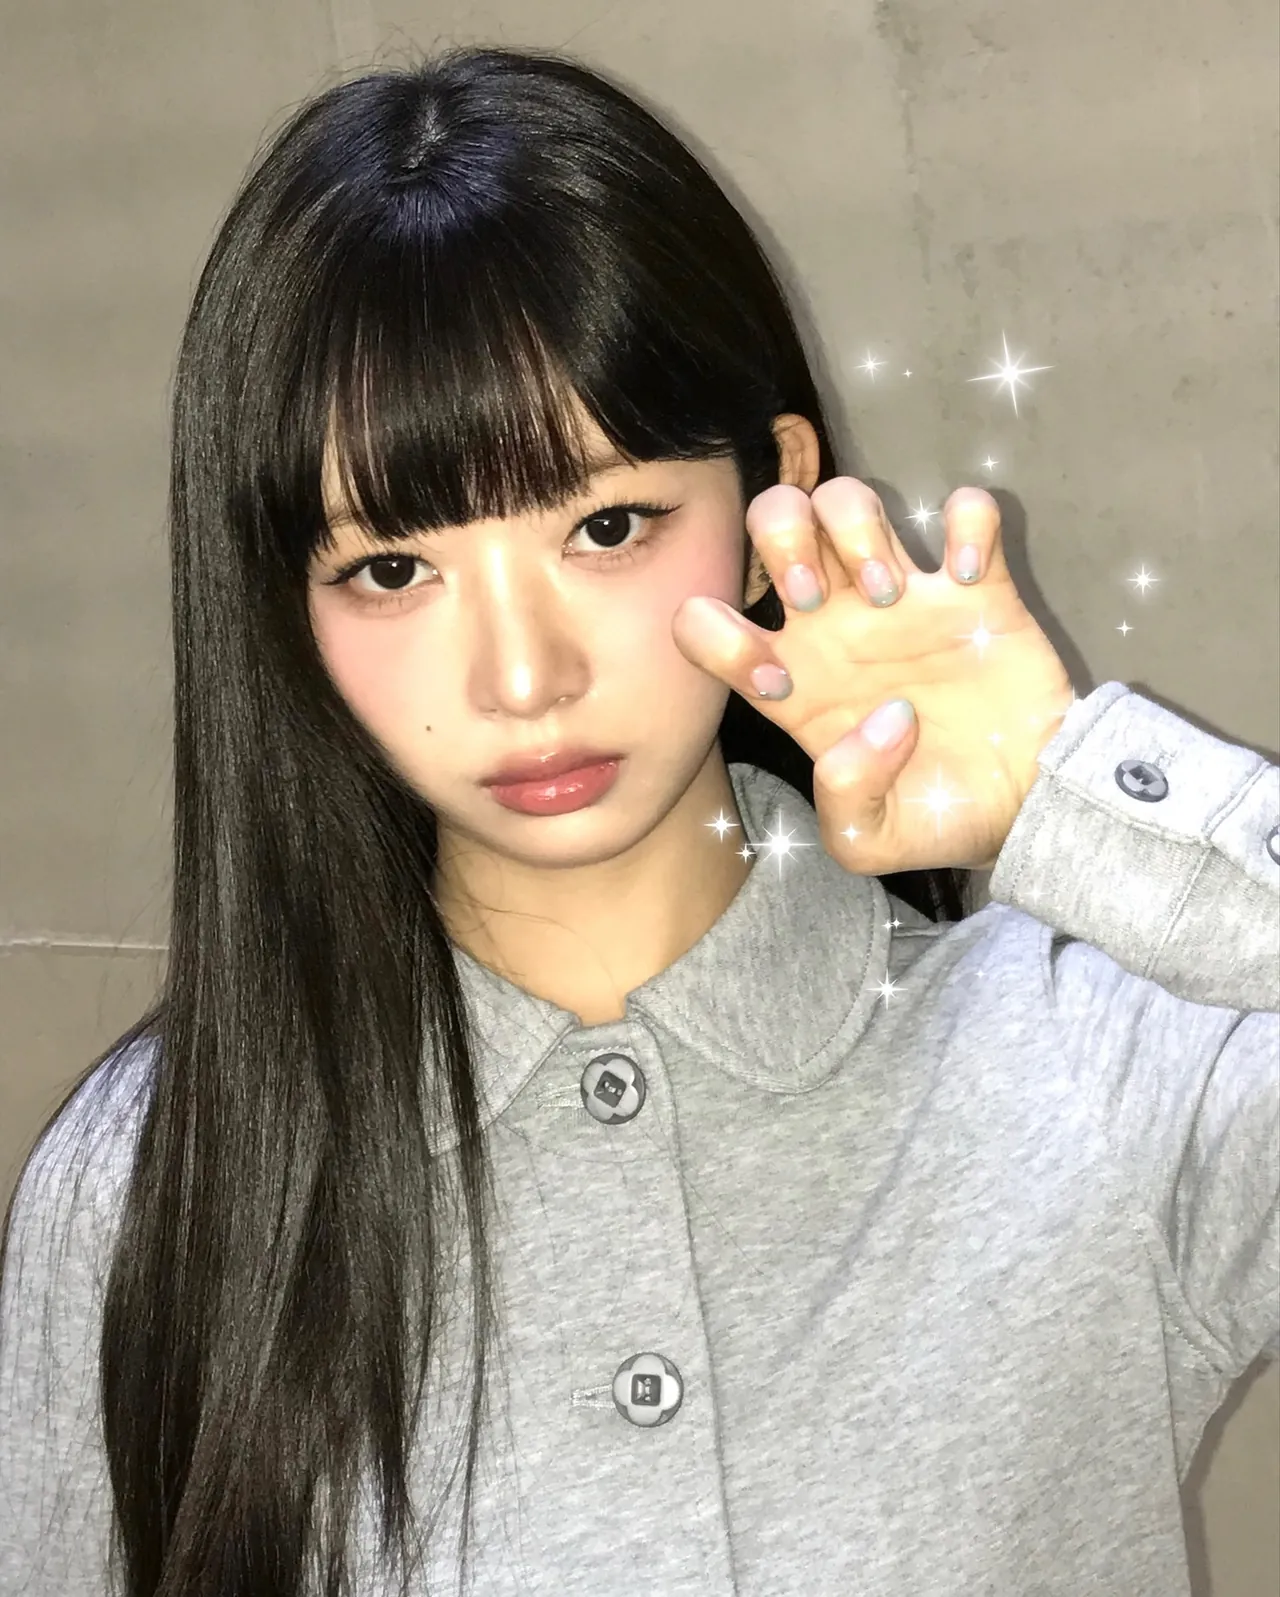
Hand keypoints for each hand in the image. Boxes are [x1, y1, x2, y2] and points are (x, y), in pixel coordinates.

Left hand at [672, 478, 1075, 875]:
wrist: (1031, 807)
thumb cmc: (937, 815)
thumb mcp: (870, 842)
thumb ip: (846, 799)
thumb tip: (879, 723)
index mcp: (793, 682)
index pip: (707, 625)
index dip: (718, 638)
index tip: (776, 680)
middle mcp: (836, 625)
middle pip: (773, 521)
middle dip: (782, 545)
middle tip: (819, 599)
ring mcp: (905, 597)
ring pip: (847, 498)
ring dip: (857, 529)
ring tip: (889, 595)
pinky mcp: (977, 585)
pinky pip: (967, 511)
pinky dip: (967, 524)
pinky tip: (969, 577)